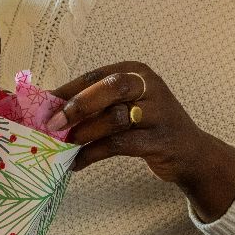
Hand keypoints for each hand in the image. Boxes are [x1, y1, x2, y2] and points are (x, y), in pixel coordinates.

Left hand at [46, 62, 234, 220]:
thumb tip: (51, 111)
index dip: (68, 90)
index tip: (43, 105)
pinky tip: (78, 162)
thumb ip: (97, 105)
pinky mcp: (160, 140)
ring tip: (65, 145)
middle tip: (53, 124)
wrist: (191, 153)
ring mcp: (159, 113)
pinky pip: (121, 144)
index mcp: (137, 72)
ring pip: (116, 117)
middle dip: (78, 105)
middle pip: (112, 87)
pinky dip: (94, 154)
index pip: (96, 75)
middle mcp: (150, 86)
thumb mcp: (128, 106)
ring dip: (85, 132)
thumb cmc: (150, 127)